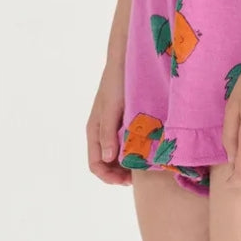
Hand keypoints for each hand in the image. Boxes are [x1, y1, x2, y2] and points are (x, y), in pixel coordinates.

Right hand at [86, 61, 131, 186]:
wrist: (125, 59)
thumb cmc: (116, 81)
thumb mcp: (112, 107)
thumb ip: (108, 132)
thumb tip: (108, 158)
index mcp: (94, 130)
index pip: (96, 164)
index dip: (109, 177)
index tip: (127, 181)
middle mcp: (101, 131)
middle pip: (106, 162)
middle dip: (119, 173)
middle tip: (138, 178)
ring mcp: (112, 125)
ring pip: (116, 153)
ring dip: (126, 163)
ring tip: (143, 166)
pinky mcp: (123, 119)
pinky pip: (125, 141)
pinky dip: (132, 150)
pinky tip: (146, 149)